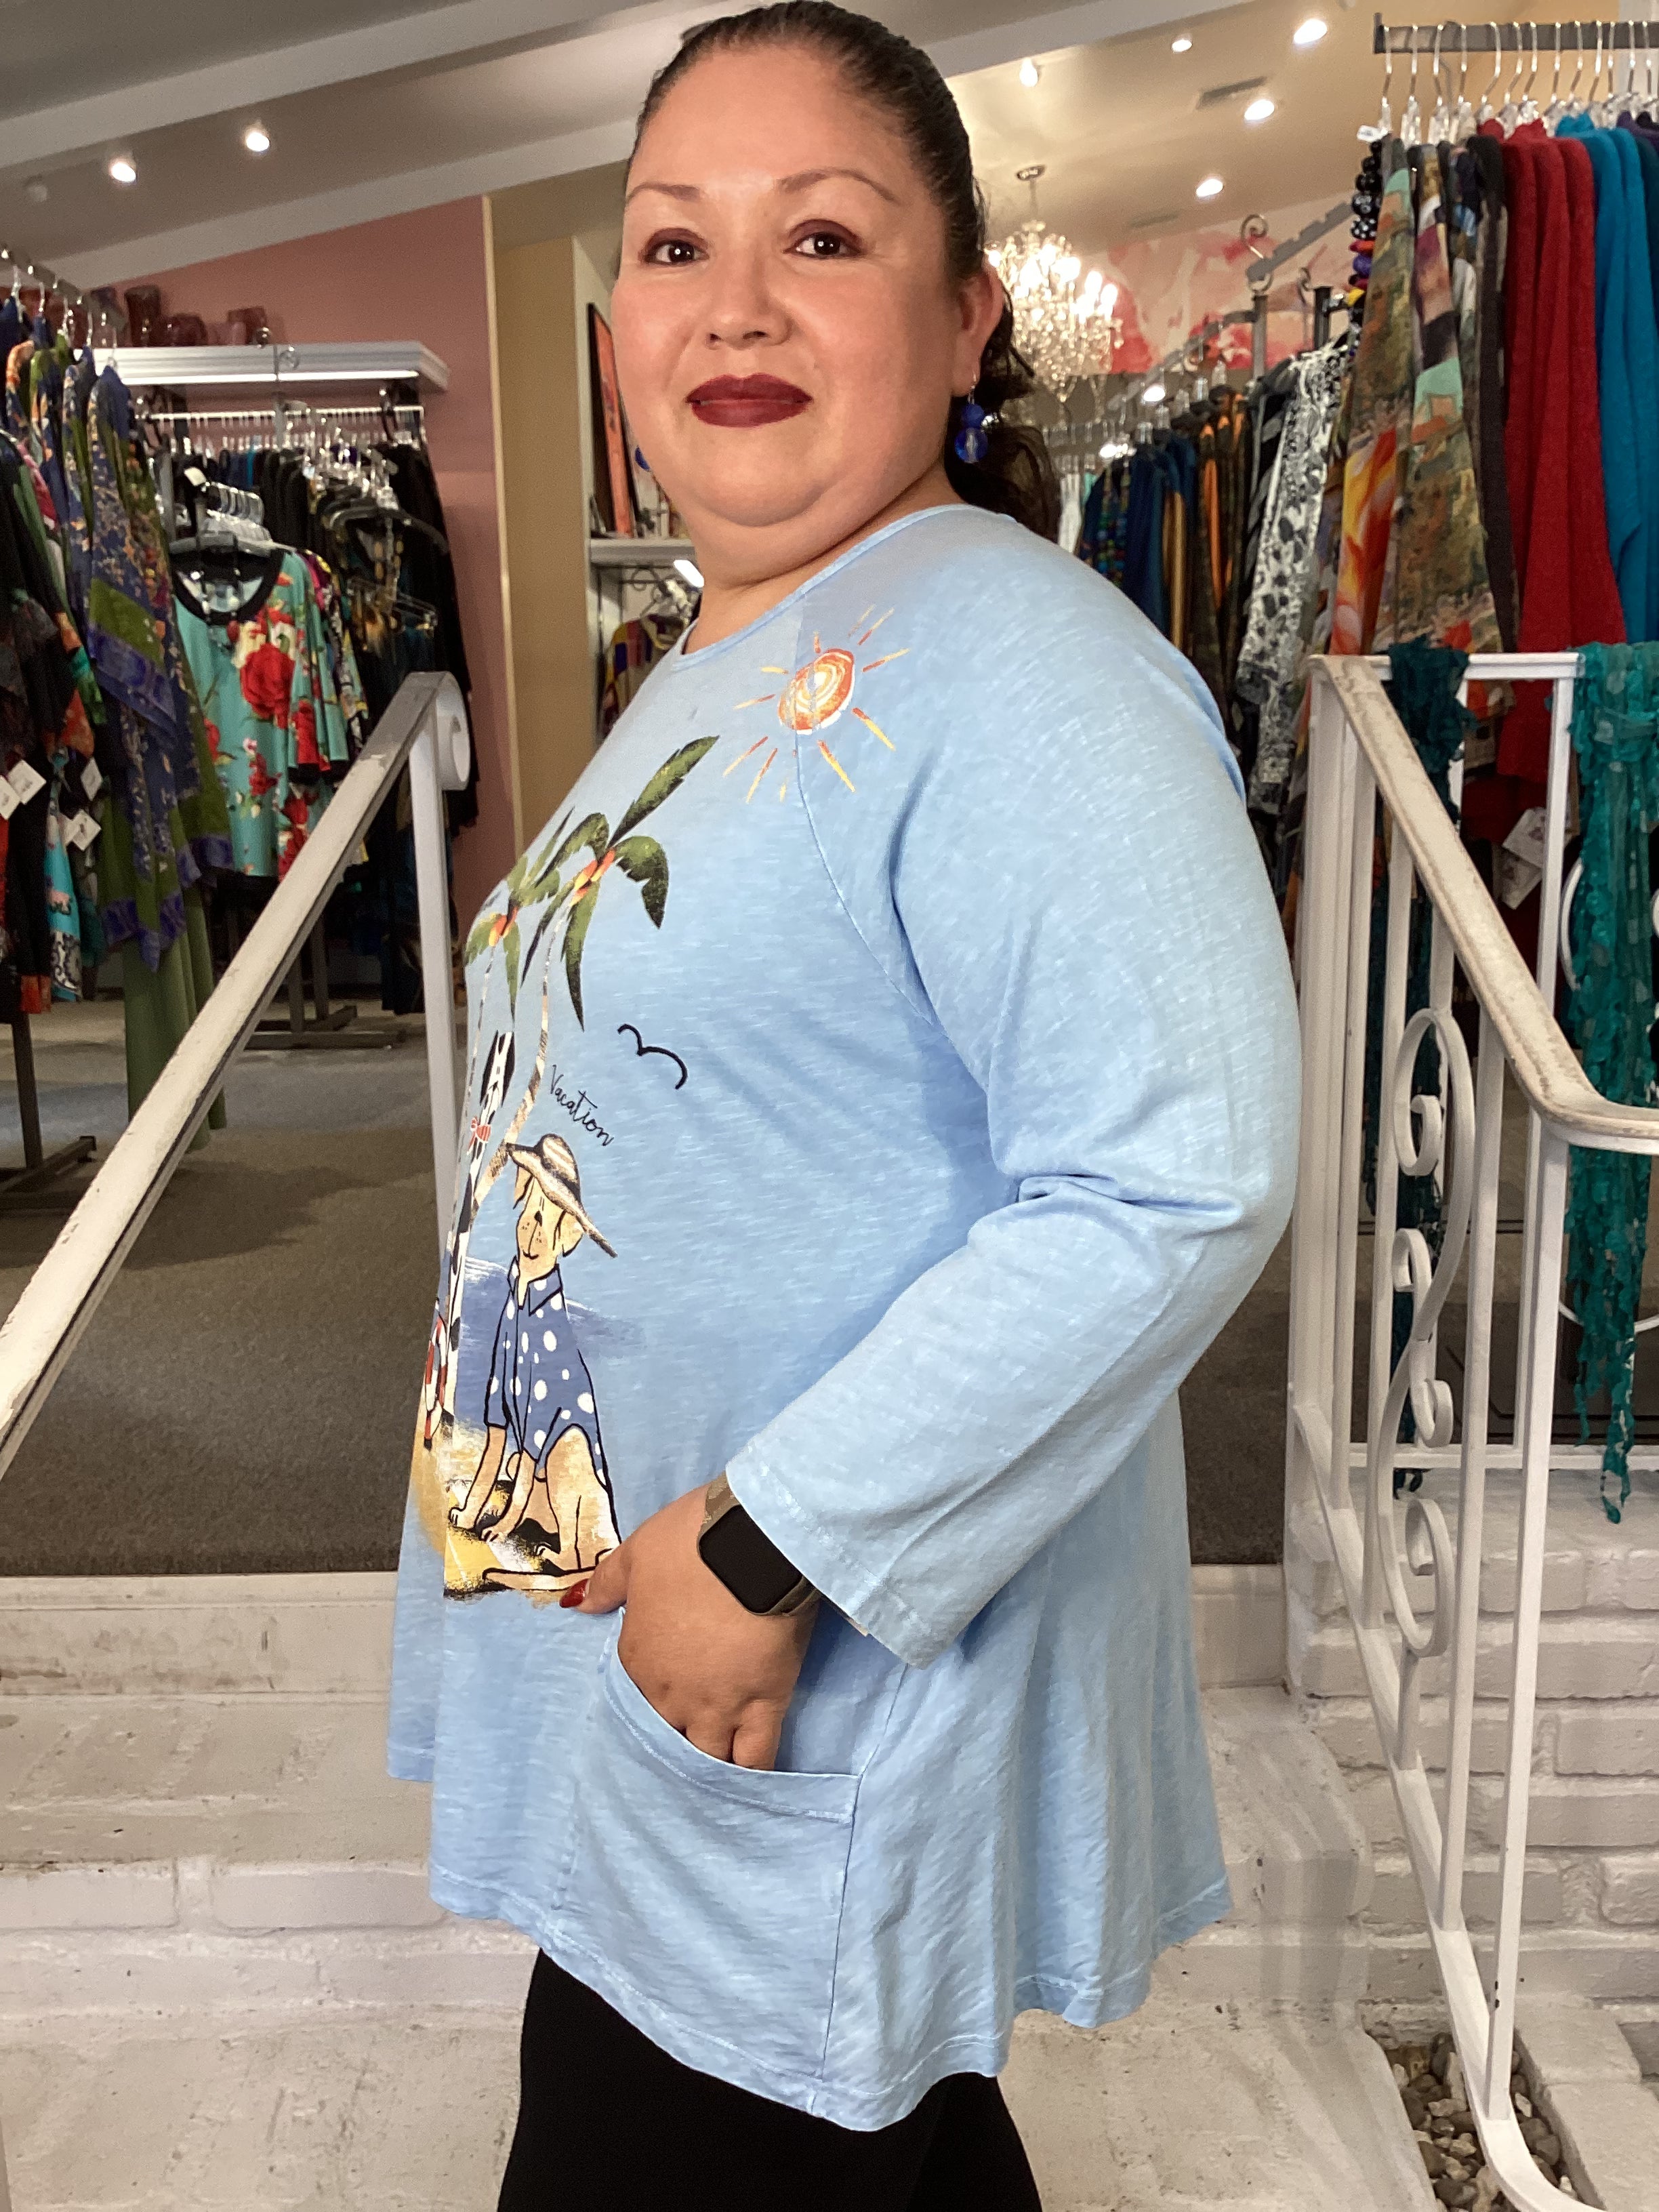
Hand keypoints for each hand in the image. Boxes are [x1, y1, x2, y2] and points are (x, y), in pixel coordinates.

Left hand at [574, 1484, 815, 1769]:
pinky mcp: (763, 1707)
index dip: (647, 1701)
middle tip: (682, 1750)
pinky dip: (751, 1776)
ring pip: (706, 1759)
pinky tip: (749, 1790)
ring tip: (710, 1784)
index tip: (657, 1702)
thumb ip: (607, 1583)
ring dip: (705, 1768)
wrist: (750, 1543)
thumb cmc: (690, 1542)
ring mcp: (717, 1706)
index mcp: (638, 1658)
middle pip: (666, 1738)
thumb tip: (577, 1605)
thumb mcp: (637, 1552)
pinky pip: (756, 1757)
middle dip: (672, 1745)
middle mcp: (671, 1694)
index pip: (634, 1697)